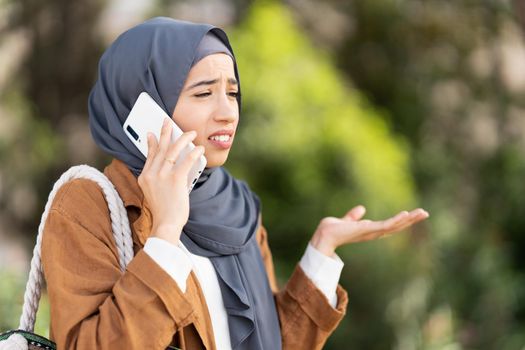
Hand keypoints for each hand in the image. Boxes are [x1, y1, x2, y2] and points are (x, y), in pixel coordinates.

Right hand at [137, 119, 204, 244]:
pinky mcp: (175, 179)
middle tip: (168, 121)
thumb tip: (172, 166)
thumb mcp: (155, 193)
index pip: (149, 156)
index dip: (152, 143)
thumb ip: (159, 179)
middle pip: (160, 148)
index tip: (152, 134)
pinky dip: (193, 153)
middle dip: (165, 133)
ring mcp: (162, 176)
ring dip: (183, 139)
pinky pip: (186, 160)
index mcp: (144, 178)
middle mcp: (150, 174)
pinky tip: (199, 149)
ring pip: (172, 151)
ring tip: (191, 133)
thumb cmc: (164, 212)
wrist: (166, 225)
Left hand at [310, 205, 428, 255]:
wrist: (324, 234)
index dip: (402, 221)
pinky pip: (386, 225)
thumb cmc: (332, 229)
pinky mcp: (368, 229)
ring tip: (422, 212)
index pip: (390, 225)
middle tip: (425, 213)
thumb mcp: (347, 220)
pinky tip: (405, 214)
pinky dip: (396, 220)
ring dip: (409, 219)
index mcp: (370, 230)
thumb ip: (353, 216)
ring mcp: (372, 232)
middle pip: (396, 226)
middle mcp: (374, 233)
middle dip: (411, 220)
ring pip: (395, 225)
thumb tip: (361, 208)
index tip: (414, 214)